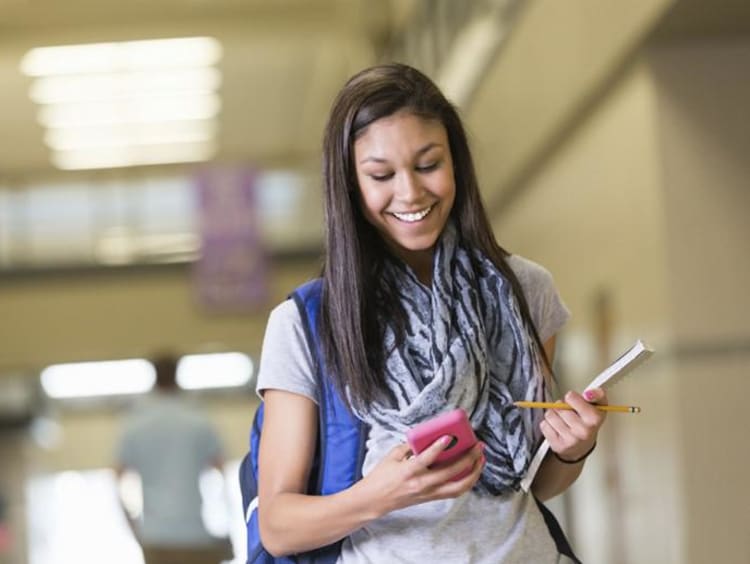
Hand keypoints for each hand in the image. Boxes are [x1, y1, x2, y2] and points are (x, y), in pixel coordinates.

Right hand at [362, 437, 484, 515]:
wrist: (375, 500)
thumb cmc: (381, 476)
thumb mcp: (392, 456)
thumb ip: (410, 446)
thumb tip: (427, 437)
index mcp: (409, 471)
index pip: (427, 459)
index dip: (438, 447)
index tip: (449, 437)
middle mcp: (421, 484)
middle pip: (450, 473)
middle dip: (468, 459)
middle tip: (477, 446)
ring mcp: (428, 493)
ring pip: (458, 487)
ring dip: (473, 474)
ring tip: (480, 460)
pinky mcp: (431, 498)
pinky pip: (454, 492)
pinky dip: (466, 482)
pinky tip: (471, 471)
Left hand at [540, 388, 606, 461]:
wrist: (581, 447)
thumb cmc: (588, 423)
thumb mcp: (598, 406)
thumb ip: (596, 394)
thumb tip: (588, 394)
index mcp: (595, 418)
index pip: (570, 397)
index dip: (571, 398)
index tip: (575, 403)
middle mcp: (584, 431)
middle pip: (559, 406)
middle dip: (561, 407)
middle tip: (569, 414)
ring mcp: (571, 440)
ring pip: (549, 415)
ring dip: (553, 415)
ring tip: (562, 421)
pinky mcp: (558, 446)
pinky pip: (544, 425)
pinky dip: (548, 425)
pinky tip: (557, 429)